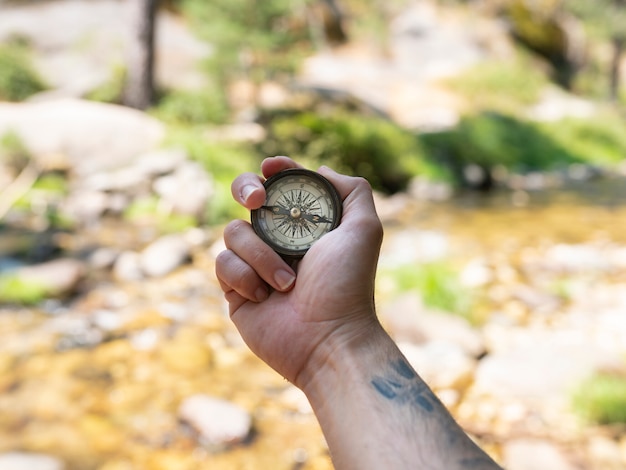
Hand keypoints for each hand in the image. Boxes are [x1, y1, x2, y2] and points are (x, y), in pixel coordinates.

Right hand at [215, 156, 383, 385]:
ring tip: (287, 283)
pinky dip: (244, 277)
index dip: (274, 171)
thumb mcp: (364, 229)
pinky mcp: (235, 288)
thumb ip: (352, 191)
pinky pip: (222, 263)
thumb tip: (319, 170)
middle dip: (246, 188)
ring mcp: (254, 263)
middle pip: (245, 196)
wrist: (327, 338)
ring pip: (234, 232)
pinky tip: (264, 297)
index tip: (272, 166)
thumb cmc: (348, 284)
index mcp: (304, 225)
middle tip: (257, 201)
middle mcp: (277, 239)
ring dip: (261, 256)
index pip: (282, 186)